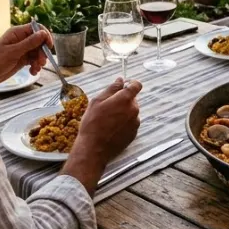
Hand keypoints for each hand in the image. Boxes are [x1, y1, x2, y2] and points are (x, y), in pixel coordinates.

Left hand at [0, 24, 52, 85]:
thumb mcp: (13, 52)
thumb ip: (29, 43)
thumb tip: (43, 33)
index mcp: (17, 33)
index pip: (36, 29)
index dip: (44, 36)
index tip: (49, 46)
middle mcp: (20, 40)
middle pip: (39, 42)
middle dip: (42, 51)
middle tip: (42, 62)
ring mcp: (21, 50)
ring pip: (37, 52)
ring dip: (40, 60)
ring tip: (36, 68)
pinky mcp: (21, 59)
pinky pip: (33, 60)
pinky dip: (35, 66)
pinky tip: (33, 72)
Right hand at [64, 78, 142, 192]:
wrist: (94, 148)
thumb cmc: (92, 123)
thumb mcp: (97, 101)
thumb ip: (111, 88)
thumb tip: (120, 80)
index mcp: (125, 99)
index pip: (136, 85)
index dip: (130, 84)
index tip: (123, 86)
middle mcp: (134, 110)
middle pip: (133, 99)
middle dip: (123, 100)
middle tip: (108, 107)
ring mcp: (135, 123)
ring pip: (131, 112)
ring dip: (123, 112)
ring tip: (108, 120)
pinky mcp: (134, 134)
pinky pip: (131, 123)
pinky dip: (124, 123)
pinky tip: (112, 128)